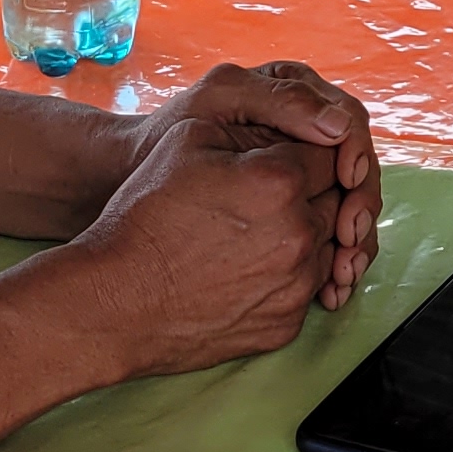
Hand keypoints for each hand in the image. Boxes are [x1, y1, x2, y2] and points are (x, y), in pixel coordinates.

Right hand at [46, 115, 341, 379]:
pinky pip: (308, 289)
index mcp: (280, 180)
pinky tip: (254, 265)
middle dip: (315, 189)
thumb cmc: (146, 217)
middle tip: (273, 192)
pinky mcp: (285, 325)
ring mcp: (294, 286)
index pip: (330, 150)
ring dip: (307, 231)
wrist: (116, 300)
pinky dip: (291, 274)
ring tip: (261, 229)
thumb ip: (256, 126)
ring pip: (328, 245)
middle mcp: (298, 234)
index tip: (290, 154)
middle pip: (336, 198)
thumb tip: (301, 129)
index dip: (309, 147)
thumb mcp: (190, 140)